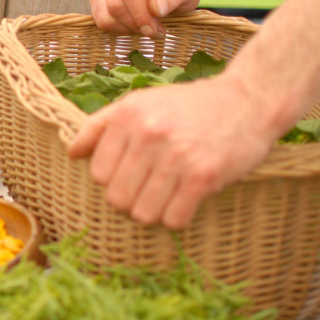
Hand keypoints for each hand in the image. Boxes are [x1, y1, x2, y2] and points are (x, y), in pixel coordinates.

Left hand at [67, 75, 275, 228]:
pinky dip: (177, 218)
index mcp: (128, 116)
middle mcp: (148, 134)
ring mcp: (176, 156)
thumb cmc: (187, 105)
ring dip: (153, 212)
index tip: (131, 174)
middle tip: (149, 189)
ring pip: (142, 213)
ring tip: (166, 196)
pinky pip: (174, 219)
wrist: (247, 99)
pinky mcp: (204, 175)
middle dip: (131, 200)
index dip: (113, 180)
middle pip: (117, 198)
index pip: (98, 173)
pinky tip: (185, 201)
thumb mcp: (140, 102)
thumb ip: (101, 125)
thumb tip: (71, 152)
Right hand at [87, 0, 202, 37]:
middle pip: (115, 3)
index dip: (140, 14)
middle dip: (134, 24)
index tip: (154, 30)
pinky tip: (133, 23)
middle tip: (153, 30)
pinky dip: (117, 27)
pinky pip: (99, 18)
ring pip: (104, 14)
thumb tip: (156, 8)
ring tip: (144, 26)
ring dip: (125, 28)